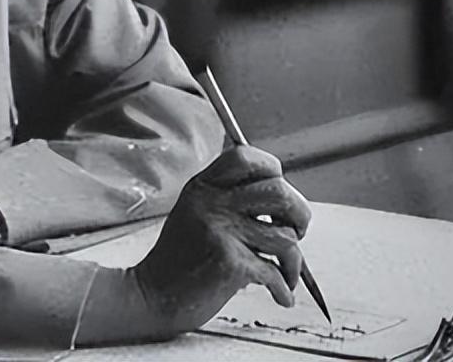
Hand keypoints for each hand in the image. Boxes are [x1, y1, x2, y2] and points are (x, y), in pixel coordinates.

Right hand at [129, 145, 311, 336]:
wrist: (152, 296)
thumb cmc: (180, 260)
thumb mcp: (196, 214)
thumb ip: (229, 201)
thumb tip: (283, 204)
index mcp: (202, 187)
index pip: (246, 157)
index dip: (271, 169)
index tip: (280, 190)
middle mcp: (211, 203)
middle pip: (279, 192)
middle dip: (300, 214)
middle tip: (296, 231)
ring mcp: (220, 231)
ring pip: (285, 236)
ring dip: (294, 259)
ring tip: (286, 271)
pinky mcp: (229, 262)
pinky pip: (275, 271)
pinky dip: (284, 288)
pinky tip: (281, 295)